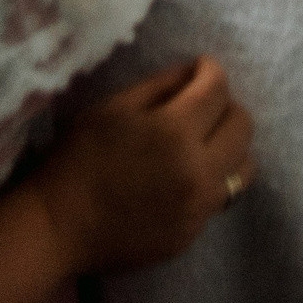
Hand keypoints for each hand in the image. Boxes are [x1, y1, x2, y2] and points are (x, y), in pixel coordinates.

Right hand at [29, 57, 254, 272]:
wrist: (58, 228)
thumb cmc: (77, 159)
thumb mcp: (112, 108)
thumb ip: (160, 85)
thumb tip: (195, 72)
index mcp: (174, 133)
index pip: (218, 90)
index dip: (212, 70)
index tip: (202, 68)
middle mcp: (197, 171)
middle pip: (243, 126)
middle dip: (226, 105)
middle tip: (203, 104)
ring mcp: (198, 208)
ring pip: (244, 167)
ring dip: (230, 146)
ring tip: (203, 142)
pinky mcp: (192, 234)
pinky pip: (220, 198)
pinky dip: (211, 179)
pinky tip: (184, 176)